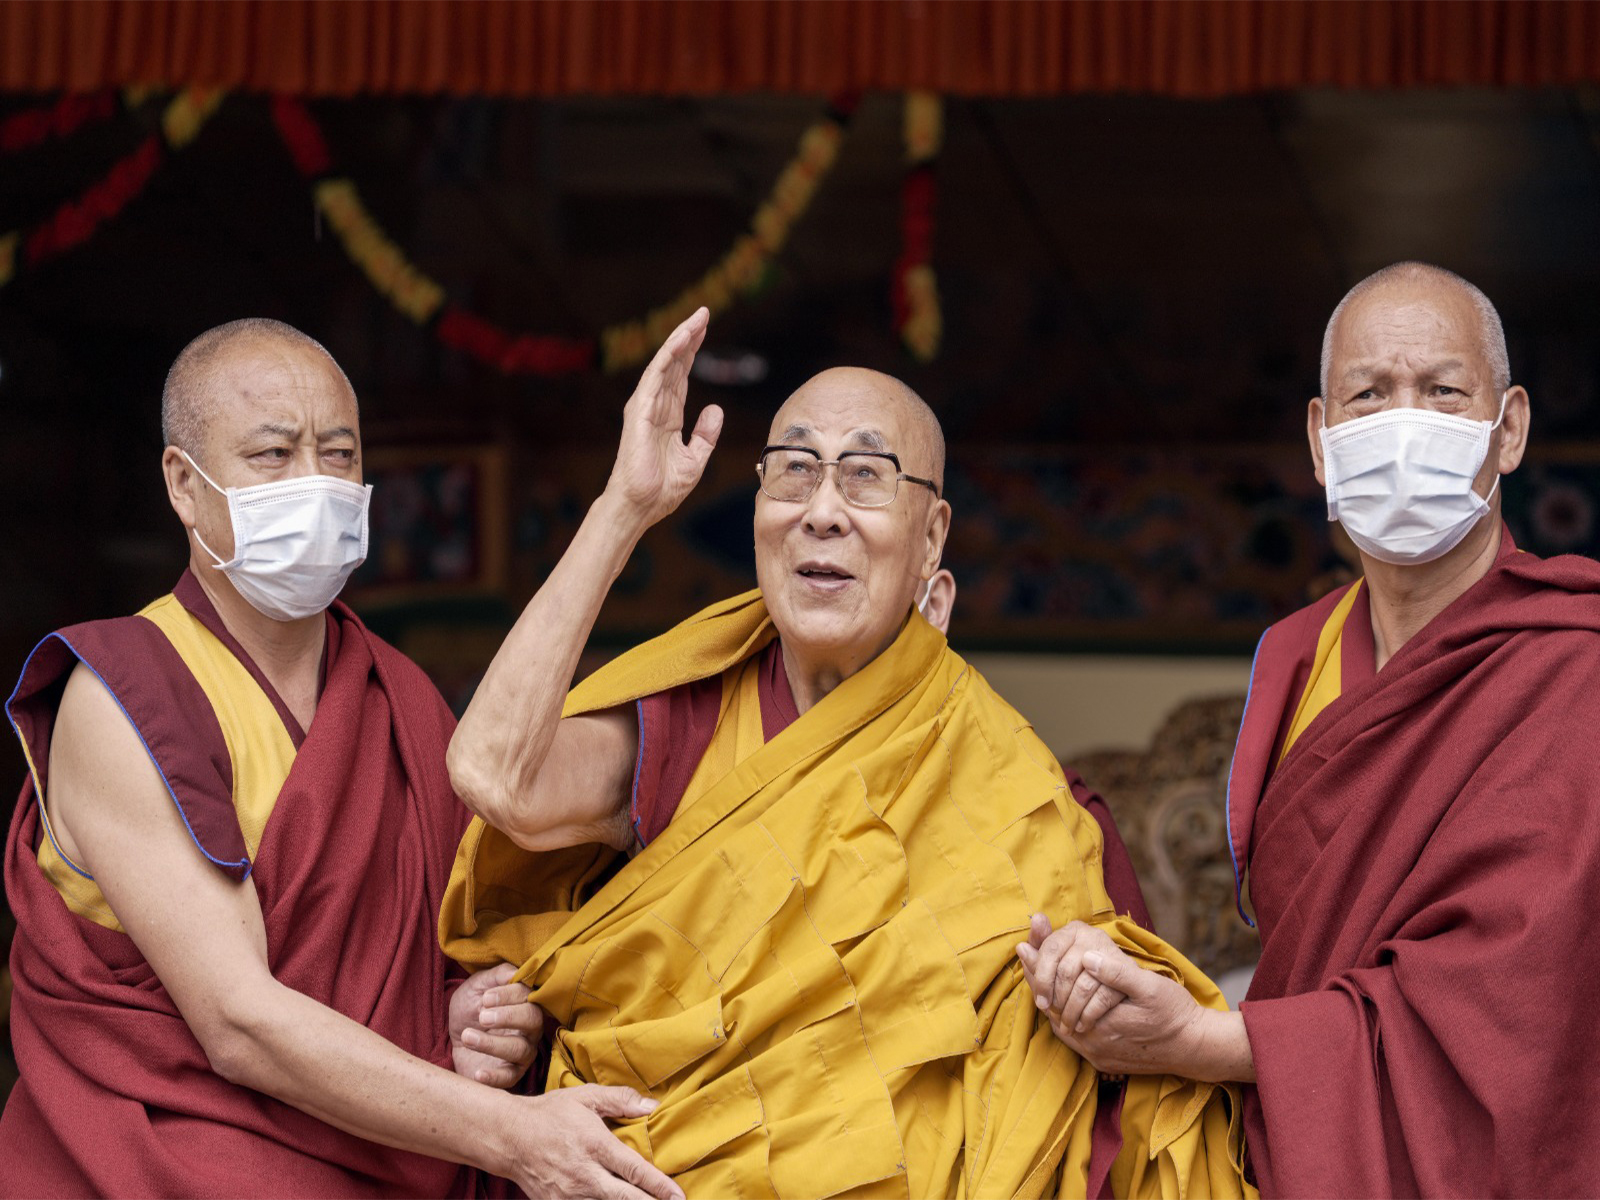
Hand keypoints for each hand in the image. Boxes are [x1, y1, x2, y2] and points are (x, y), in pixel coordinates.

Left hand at [450, 963, 542, 1087]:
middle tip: (482, 1017)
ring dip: (493, 1043)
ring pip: (520, 1049)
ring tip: (468, 1036)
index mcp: (525, 1003)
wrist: (455, 1038)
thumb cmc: (470, 1008)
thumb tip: (514, 974)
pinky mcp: (510, 1074)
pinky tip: (477, 1072)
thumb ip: (496, 976)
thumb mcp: (476, 987)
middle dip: (508, 1016)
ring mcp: (523, 1052)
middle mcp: (530, 1028)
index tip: (485, 998)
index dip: (509, 995)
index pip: (529, 996)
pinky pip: (509, 1078)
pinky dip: (494, 1076)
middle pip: (534, 1020)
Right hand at [503, 1084, 683, 1199]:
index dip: (659, 1186)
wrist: (508, 1136)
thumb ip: (619, 1100)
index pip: (634, 1170)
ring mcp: (569, 1194)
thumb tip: (652, 1105)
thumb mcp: (585, 1097)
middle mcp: (584, 1174)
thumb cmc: (550, 1113)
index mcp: (595, 1145)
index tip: (678, 1195)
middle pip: (624, 1198)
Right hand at [604, 306, 723, 530]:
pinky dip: (668, 356)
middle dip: (689, 337)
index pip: (681, 376)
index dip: (693, 352)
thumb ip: (705, 434)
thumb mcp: (695, 459)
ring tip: (697, 318)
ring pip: (665, 364)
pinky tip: (681, 340)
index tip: (705, 330)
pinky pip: (655, 376)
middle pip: (674, 363)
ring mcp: (646, 406)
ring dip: (680, 339)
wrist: (641, 506)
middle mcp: (655, 406)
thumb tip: (715, 408)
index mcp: (668, 416)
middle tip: (704, 313)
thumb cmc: (662, 489)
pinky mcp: (640, 411)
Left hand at [1017, 917, 1251, 1081]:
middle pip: (1051, 1012)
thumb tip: (1087, 957)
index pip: (1053, 998)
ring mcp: (1097, 1056)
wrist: (1194, 1048)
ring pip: (1060, 1026)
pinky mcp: (1104, 1061)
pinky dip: (1063, 1017)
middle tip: (1025, 955)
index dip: (1037, 971)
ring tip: (1037, 974)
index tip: (1024, 947)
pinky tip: (1062, 1000)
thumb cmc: (1174, 1012)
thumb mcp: (1149, 986)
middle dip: (1037, 983)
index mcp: (1097, 1026)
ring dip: (1049, 1000)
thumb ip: (1116, 973)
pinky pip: (1074, 1038)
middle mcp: (1091, 1046)